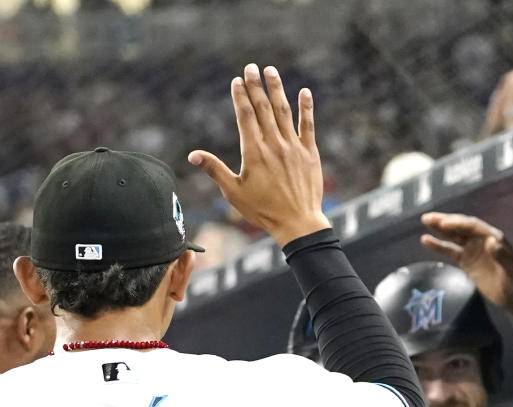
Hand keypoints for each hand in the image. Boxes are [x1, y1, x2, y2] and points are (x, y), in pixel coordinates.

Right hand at [188, 64, 328, 246]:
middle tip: (251, 67)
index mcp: (253, 152)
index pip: (245, 116)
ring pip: (284, 112)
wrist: (298, 223)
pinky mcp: (310, 153)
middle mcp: (274, 144)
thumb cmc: (263, 210)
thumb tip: (193, 155)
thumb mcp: (234, 192)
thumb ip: (214, 170)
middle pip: (263, 108)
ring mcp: (294, 147)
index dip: (240, 96)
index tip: (237, 81)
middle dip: (256, 86)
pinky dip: (306, 108)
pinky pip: (308, 126)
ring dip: (277, 90)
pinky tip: (304, 92)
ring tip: (271, 71)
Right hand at [420, 212, 512, 325]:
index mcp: (494, 238)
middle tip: (428, 217)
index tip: (444, 223)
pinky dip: (438, 245)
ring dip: (439, 228)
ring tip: (425, 221)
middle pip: (461, 227)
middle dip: (445, 221)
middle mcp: (482, 240)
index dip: (458, 223)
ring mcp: (473, 250)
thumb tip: (492, 241)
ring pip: (454, 236)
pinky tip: (426, 240)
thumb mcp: (512, 270)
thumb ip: (503, 256)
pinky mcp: (466, 261)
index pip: (473, 226)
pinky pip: (450, 250)